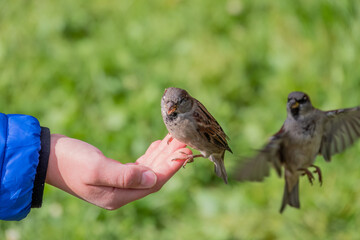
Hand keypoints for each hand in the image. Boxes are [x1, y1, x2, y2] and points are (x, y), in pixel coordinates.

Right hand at [46, 134, 191, 208]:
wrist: (46, 157)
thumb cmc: (70, 160)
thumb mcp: (97, 167)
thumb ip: (126, 175)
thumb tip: (154, 177)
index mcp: (117, 196)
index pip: (154, 183)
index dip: (171, 168)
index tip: (186, 151)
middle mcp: (120, 193)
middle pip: (153, 176)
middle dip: (169, 159)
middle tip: (183, 141)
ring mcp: (116, 184)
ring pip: (147, 170)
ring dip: (161, 155)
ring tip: (174, 139)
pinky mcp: (112, 174)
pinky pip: (137, 166)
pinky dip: (149, 156)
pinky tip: (157, 146)